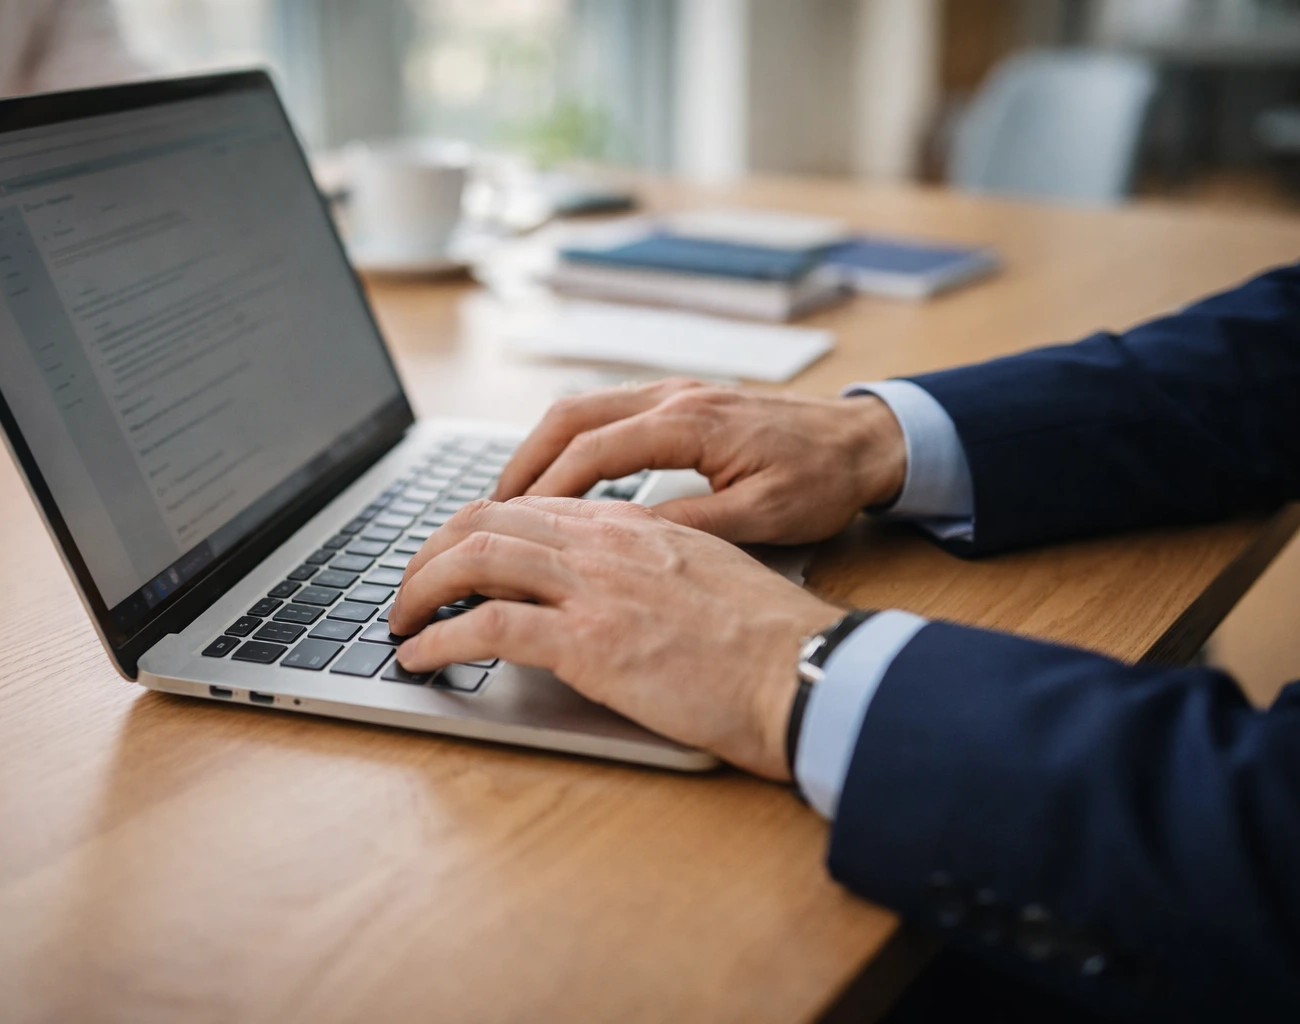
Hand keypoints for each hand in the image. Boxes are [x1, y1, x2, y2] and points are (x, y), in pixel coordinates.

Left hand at [388, 497, 844, 779]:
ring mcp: (594, 588)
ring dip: (421, 589)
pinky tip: (420, 657)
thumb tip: (613, 588)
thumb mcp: (709, 575)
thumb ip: (651, 566)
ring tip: (399, 620)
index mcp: (633, 525)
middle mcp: (605, 543)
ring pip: (474, 559)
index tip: (452, 557)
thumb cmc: (771, 640)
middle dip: (431, 551)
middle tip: (410, 586)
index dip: (474, 528)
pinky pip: (488, 625)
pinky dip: (440, 638)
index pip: (529, 506)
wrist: (808, 671)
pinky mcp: (589, 642)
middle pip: (486, 520)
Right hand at [492, 378, 906, 544]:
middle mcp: (674, 396)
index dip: (547, 490)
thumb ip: (694, 526)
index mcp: (691, 422)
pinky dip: (569, 443)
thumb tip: (627, 540)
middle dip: (522, 462)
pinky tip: (559, 479)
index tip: (512, 527)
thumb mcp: (766, 516)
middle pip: (569, 417)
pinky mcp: (679, 400)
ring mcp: (674, 392)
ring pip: (581, 408)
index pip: (593, 451)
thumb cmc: (824, 479)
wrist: (866, 440)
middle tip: (486, 512)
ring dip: (539, 449)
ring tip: (509, 500)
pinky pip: (604, 412)